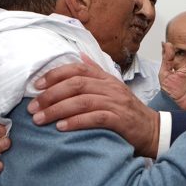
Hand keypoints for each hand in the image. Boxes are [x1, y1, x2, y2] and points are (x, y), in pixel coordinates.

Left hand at [28, 54, 159, 157]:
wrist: (152, 130)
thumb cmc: (128, 112)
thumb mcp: (114, 88)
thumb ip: (97, 73)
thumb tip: (81, 55)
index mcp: (107, 78)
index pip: (79, 68)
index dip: (55, 75)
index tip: (37, 86)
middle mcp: (111, 88)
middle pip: (77, 84)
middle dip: (51, 95)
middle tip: (33, 108)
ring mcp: (116, 102)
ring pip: (82, 101)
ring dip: (57, 110)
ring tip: (40, 119)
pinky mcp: (120, 119)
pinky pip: (95, 117)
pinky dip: (76, 121)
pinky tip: (61, 127)